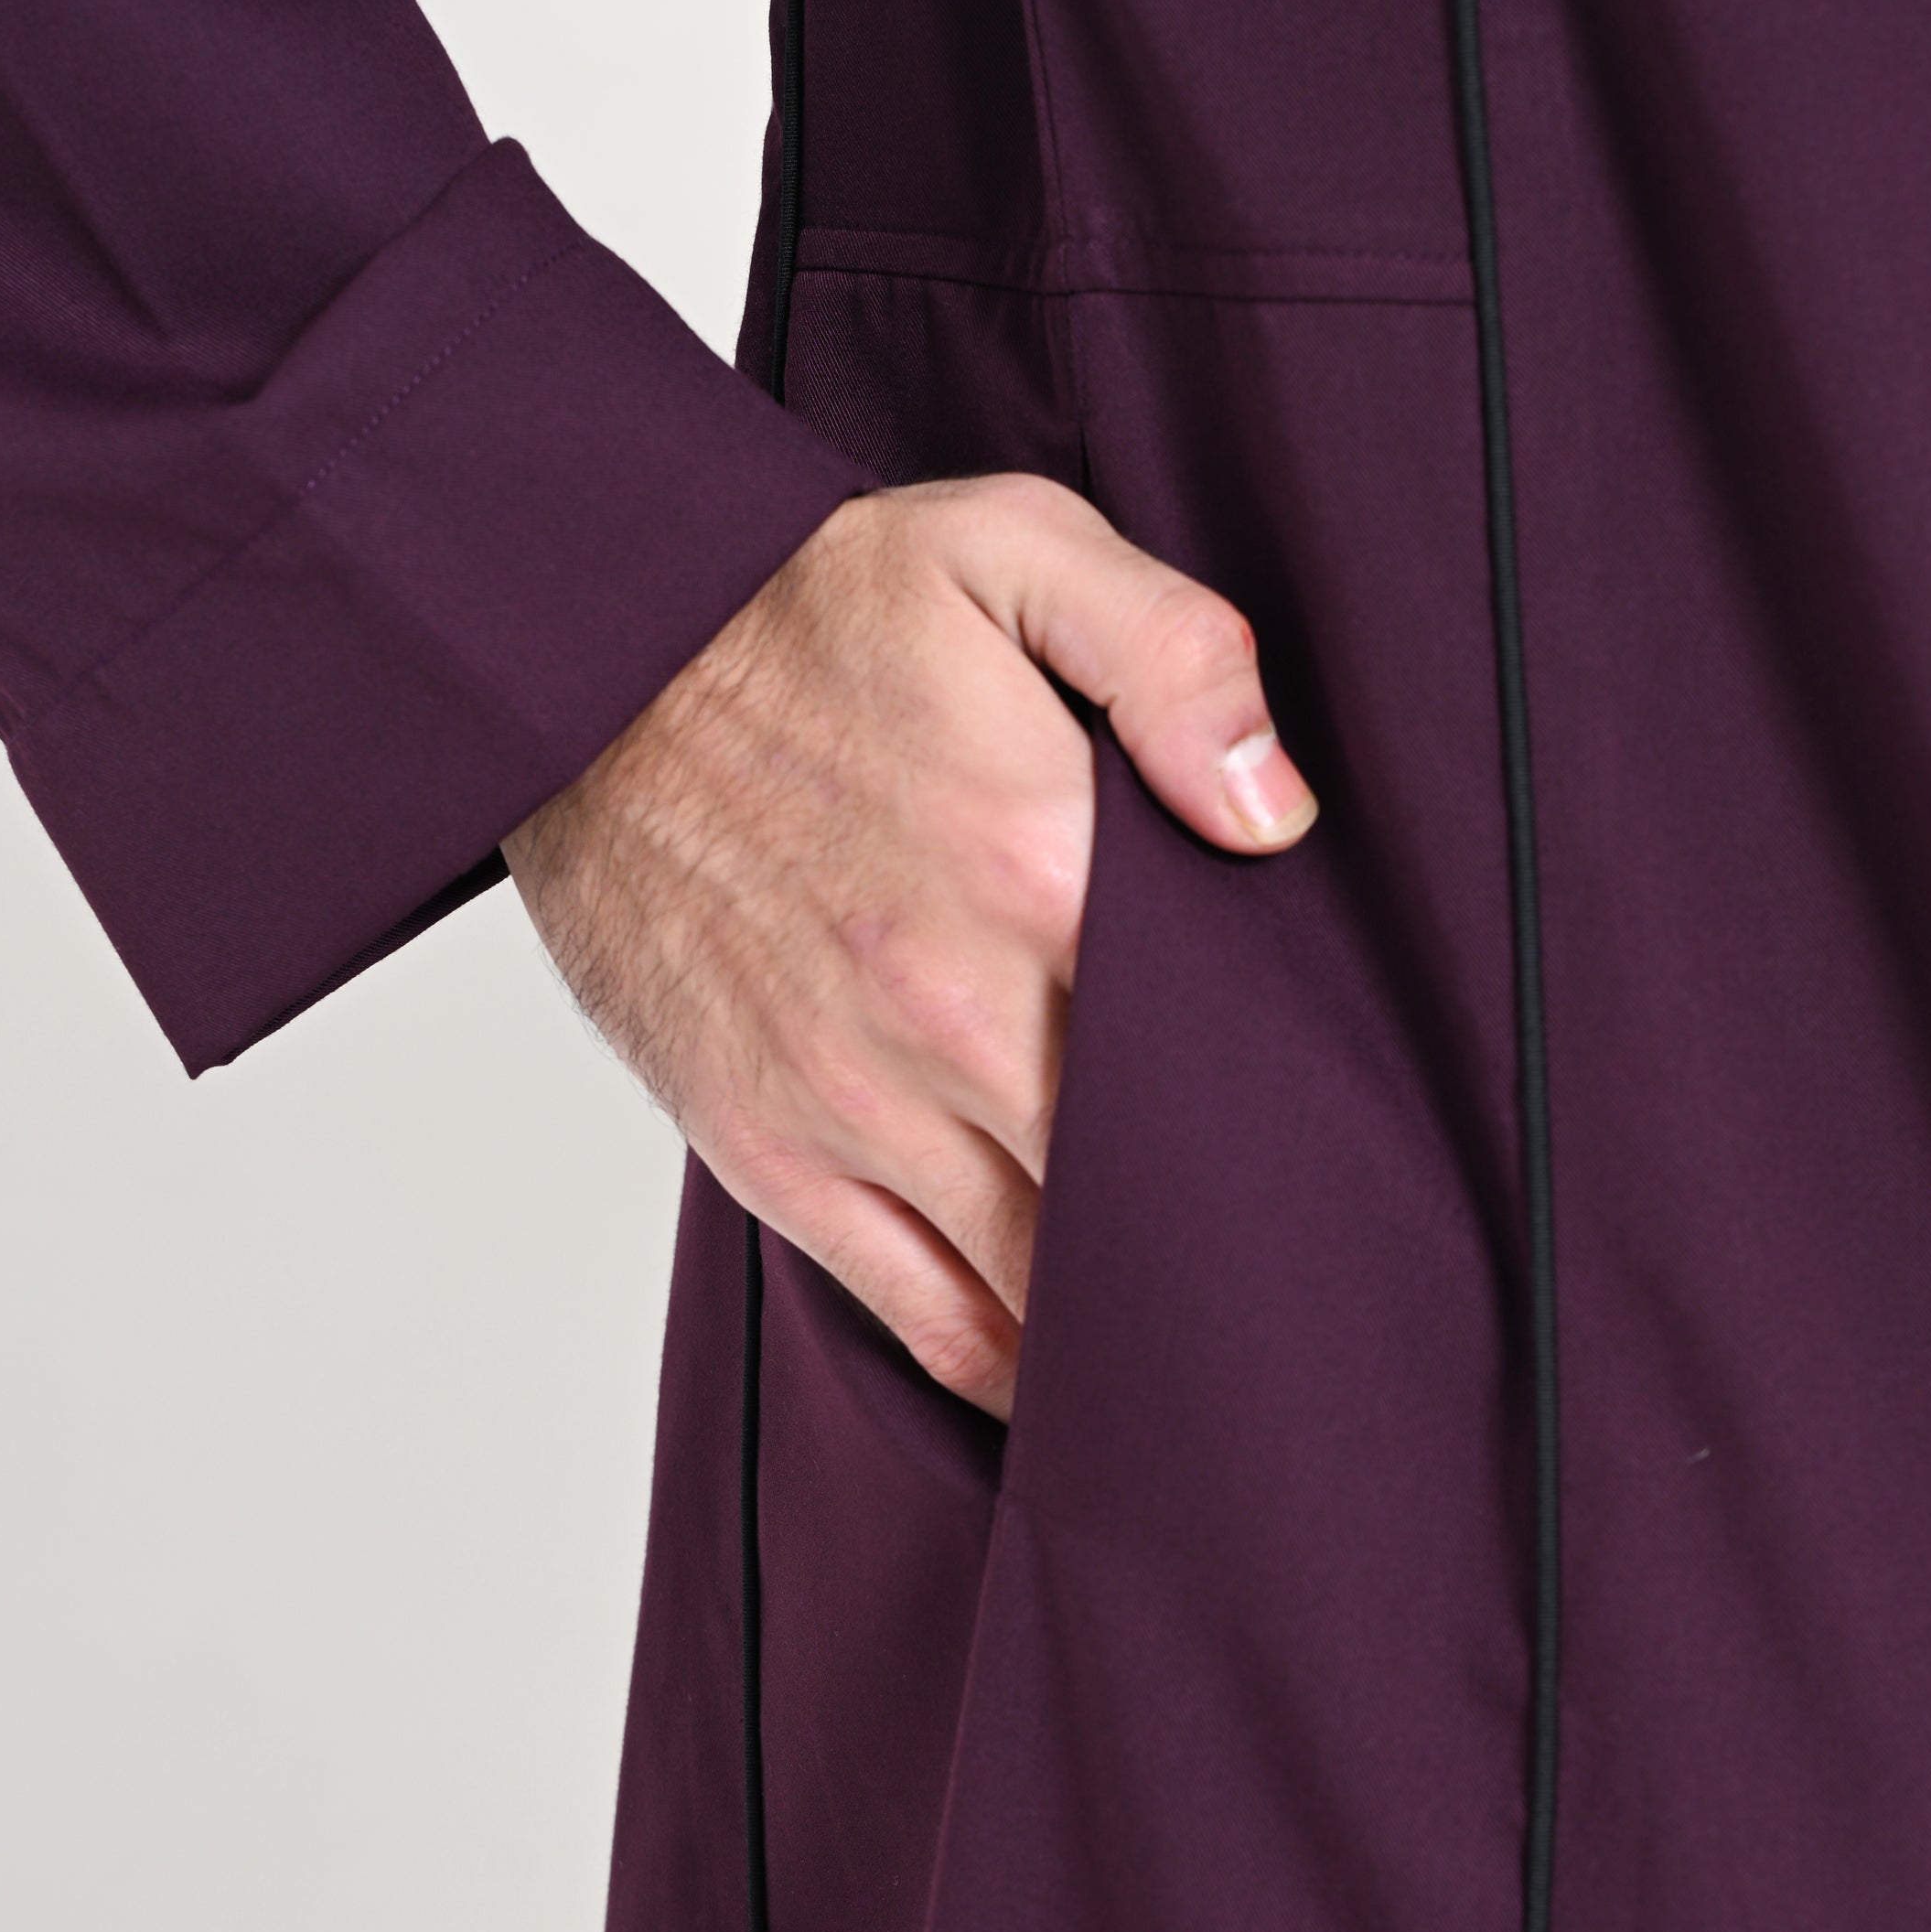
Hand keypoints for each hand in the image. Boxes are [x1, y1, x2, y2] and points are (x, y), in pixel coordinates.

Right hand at [503, 473, 1316, 1416]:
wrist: (574, 660)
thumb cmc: (805, 607)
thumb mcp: (1010, 551)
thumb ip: (1175, 656)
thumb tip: (1275, 814)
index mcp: (1041, 871)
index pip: (1222, 1051)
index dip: (1299, 1114)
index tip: (1357, 1150)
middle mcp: (956, 1012)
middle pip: (1149, 1190)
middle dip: (1232, 1237)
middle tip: (1320, 1278)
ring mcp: (857, 1098)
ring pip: (1045, 1278)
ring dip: (1131, 1317)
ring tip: (1218, 1347)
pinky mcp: (773, 1150)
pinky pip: (922, 1311)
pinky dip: (1009, 1366)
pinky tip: (1075, 1380)